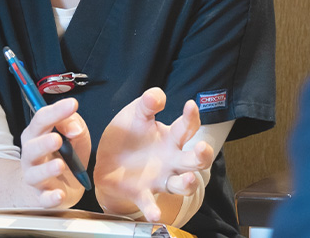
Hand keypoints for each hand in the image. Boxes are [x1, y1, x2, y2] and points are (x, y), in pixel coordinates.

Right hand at [17, 97, 91, 208]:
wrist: (51, 186)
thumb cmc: (63, 155)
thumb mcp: (72, 136)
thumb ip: (73, 125)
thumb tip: (74, 128)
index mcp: (37, 135)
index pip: (41, 120)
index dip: (56, 111)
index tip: (72, 104)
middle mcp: (32, 156)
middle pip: (32, 147)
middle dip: (43, 143)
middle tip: (57, 139)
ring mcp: (35, 177)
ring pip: (35, 174)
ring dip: (47, 169)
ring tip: (60, 165)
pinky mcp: (42, 197)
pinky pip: (44, 199)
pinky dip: (50, 198)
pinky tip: (59, 194)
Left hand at [93, 88, 215, 222]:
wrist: (107, 161)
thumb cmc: (128, 135)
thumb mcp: (135, 114)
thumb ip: (146, 104)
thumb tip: (157, 95)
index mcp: (171, 138)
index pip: (188, 127)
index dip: (191, 116)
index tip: (190, 106)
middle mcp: (172, 160)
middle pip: (195, 160)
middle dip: (203, 155)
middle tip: (201, 149)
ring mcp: (160, 179)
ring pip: (181, 185)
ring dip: (187, 184)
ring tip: (187, 179)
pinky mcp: (143, 193)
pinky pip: (151, 203)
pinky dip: (153, 209)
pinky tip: (154, 214)